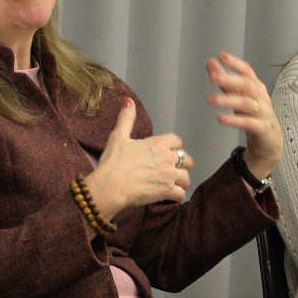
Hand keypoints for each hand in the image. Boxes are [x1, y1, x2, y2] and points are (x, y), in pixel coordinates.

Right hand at [84, 98, 192, 220]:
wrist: (112, 185)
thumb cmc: (114, 161)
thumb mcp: (118, 136)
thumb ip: (126, 118)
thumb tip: (128, 101)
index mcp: (158, 143)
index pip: (177, 141)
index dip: (175, 145)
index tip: (171, 150)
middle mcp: (167, 158)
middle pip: (186, 159)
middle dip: (183, 163)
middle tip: (177, 168)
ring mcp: (169, 175)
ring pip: (186, 177)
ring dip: (181, 180)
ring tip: (175, 183)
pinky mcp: (167, 191)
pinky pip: (181, 194)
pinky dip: (177, 196)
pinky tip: (172, 196)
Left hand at [206, 51, 282, 178]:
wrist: (269, 143)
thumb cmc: (252, 116)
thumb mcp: (238, 96)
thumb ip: (225, 81)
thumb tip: (210, 63)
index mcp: (256, 87)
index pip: (247, 71)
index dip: (235, 63)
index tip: (222, 56)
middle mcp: (261, 97)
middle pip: (247, 85)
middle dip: (229, 79)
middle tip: (212, 77)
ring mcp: (264, 113)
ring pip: (246, 103)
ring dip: (227, 100)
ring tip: (210, 100)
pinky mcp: (262, 129)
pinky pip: (248, 123)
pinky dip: (234, 120)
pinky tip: (220, 118)